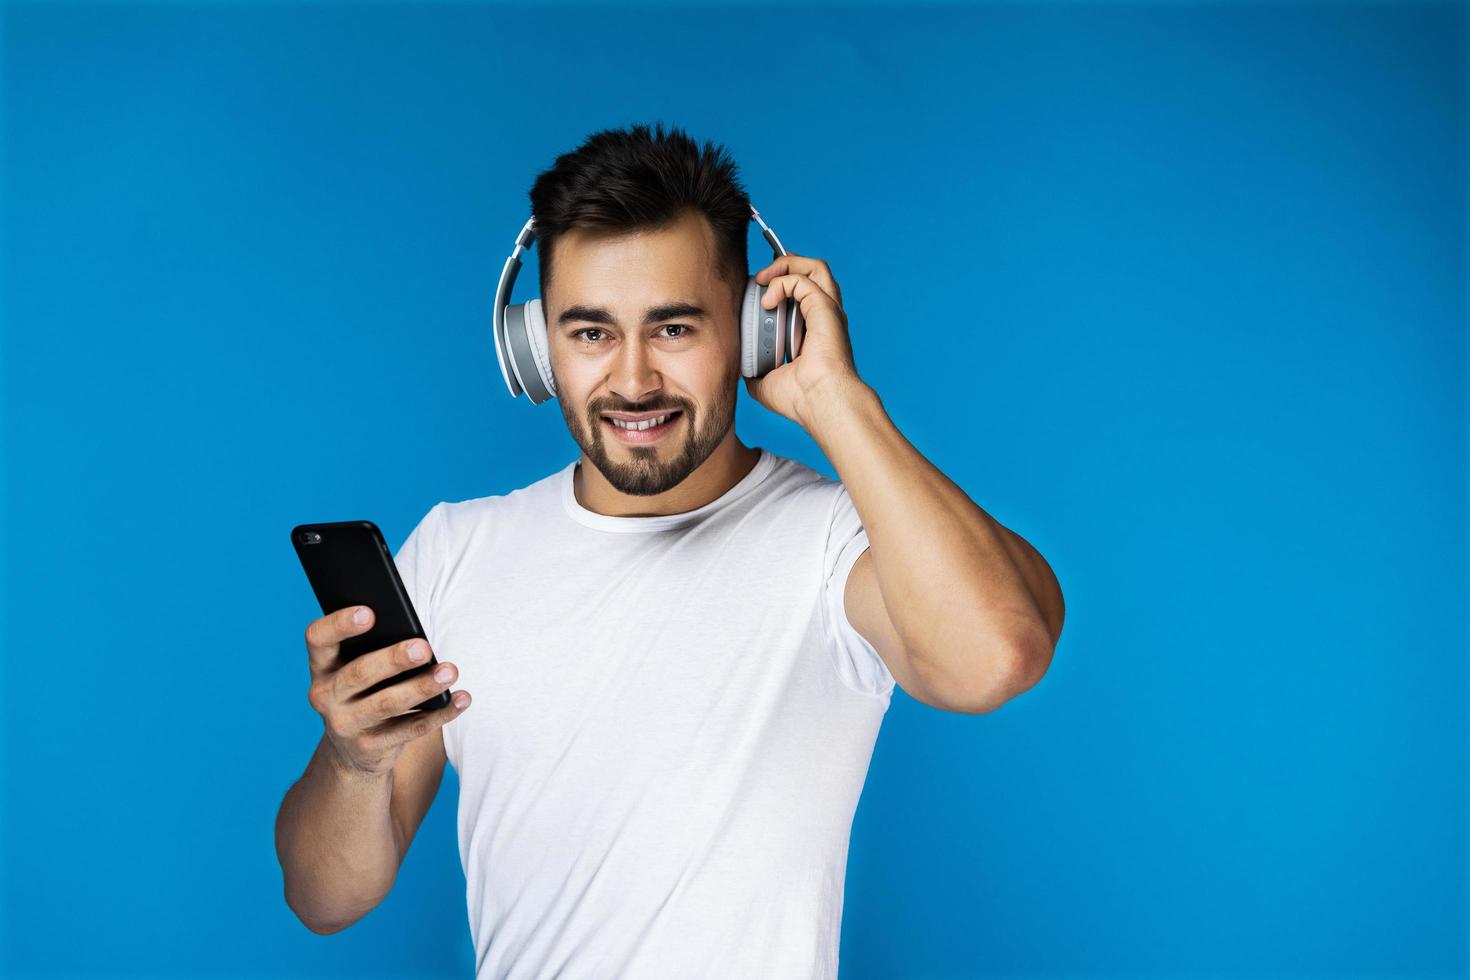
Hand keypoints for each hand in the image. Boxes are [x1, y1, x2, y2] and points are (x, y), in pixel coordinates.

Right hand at [302, 606, 470, 776]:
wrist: (351, 754)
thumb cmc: (363, 693)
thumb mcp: (357, 670)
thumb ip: (374, 649)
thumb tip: (417, 637)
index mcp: (322, 666)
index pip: (318, 638)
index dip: (340, 624)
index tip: (370, 612)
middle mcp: (326, 695)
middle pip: (359, 672)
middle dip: (394, 659)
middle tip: (424, 648)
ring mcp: (345, 725)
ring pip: (387, 703)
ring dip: (422, 686)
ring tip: (450, 671)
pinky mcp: (370, 748)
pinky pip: (411, 729)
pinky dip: (440, 713)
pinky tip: (461, 699)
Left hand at [747, 253, 865, 429]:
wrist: (818, 402)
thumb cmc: (800, 399)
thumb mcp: (765, 382)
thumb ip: (755, 371)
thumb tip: (741, 369)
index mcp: (814, 330)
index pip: (803, 293)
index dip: (783, 282)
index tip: (760, 287)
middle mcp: (824, 317)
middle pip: (812, 272)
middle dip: (785, 264)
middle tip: (762, 276)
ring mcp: (827, 311)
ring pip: (814, 267)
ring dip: (785, 265)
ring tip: (763, 278)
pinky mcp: (825, 308)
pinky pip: (802, 280)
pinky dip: (782, 283)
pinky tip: (767, 300)